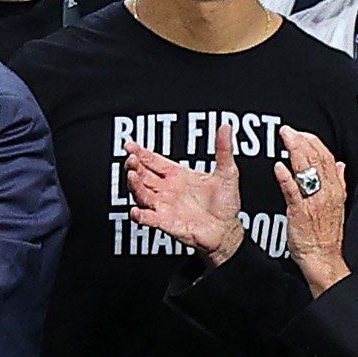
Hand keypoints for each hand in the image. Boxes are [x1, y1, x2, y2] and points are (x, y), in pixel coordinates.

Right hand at [124, 135, 250, 265]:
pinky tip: (136, 211)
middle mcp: (167, 190)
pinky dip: (141, 216)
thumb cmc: (225, 203)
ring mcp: (164, 206)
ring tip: (132, 175)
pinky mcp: (166, 222)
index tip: (130, 145)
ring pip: (142, 194)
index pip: (153, 161)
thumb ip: (223, 150)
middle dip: (135, 166)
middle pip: (143, 175)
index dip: (141, 153)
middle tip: (131, 159)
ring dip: (135, 185)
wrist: (227, 229)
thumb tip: (226, 127)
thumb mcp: (227, 172)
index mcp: (177, 175)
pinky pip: (150, 219)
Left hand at [274, 131, 348, 271]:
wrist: (323, 258)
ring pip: (307, 170)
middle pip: (317, 159)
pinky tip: (279, 166)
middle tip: (288, 130)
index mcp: (335, 189)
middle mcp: (326, 192)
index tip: (301, 133)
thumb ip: (338, 182)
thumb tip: (340, 165)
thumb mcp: (338, 205)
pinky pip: (293, 191)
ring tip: (285, 138)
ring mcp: (313, 201)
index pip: (327, 157)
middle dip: (302, 141)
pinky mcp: (300, 212)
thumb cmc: (326, 235)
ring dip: (295, 151)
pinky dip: (286, 177)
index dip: (314, 142)